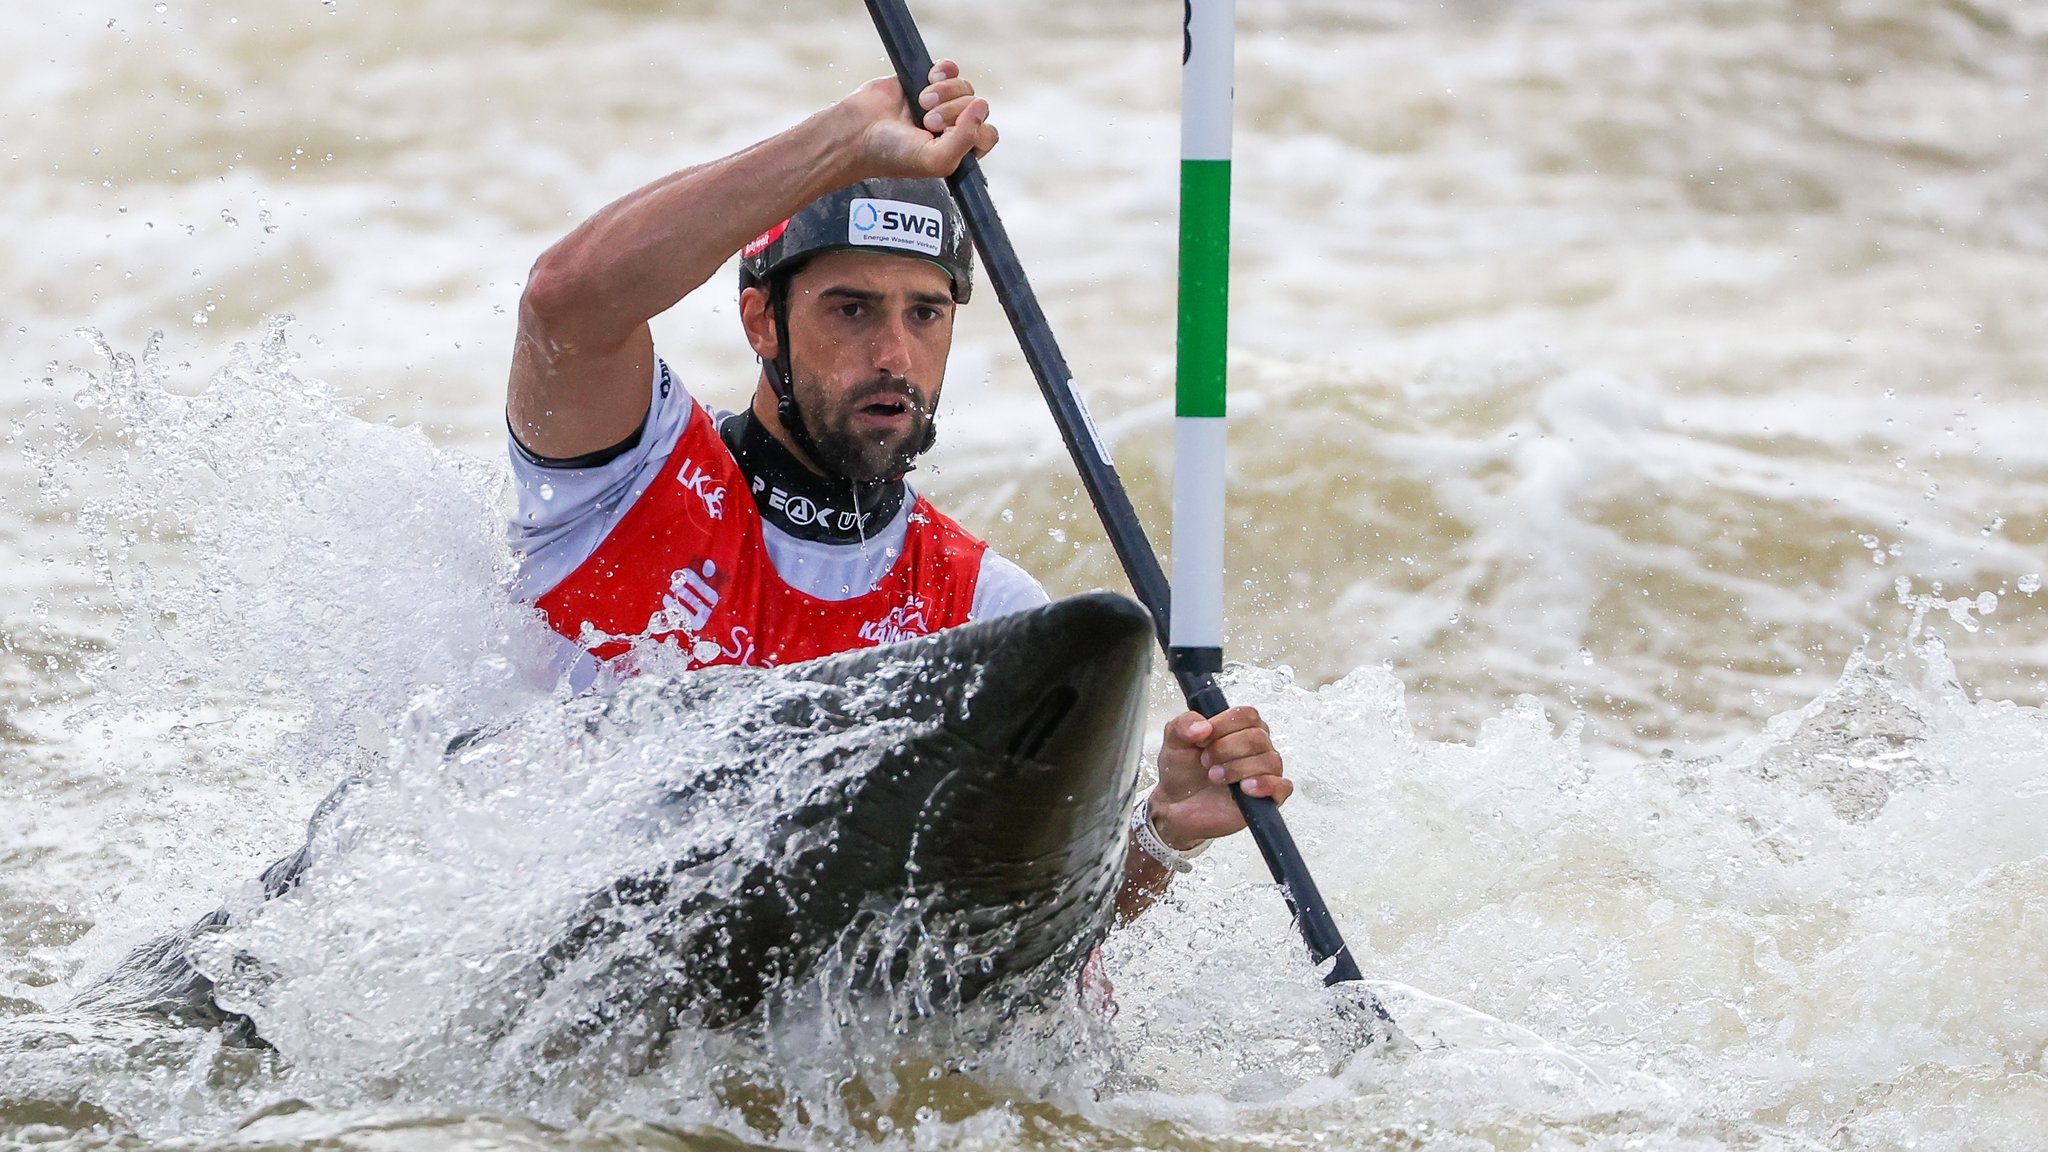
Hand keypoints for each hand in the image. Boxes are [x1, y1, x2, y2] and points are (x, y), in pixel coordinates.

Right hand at [839, 59, 998, 179]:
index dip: (973, 130)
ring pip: (964, 86)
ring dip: (944, 93)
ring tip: (920, 104)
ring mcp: (941, 103)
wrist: (857, 132)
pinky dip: (943, 72)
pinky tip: (927, 81)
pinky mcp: (926, 81)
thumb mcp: (936, 160)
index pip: (987, 134)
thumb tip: (982, 106)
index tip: (948, 134)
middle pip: (976, 107)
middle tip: (927, 122)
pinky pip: (950, 69)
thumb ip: (965, 138)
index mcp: (958, 150)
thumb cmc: (892, 154)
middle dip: (952, 112)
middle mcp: (952, 126)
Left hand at [1146, 707, 1290, 850]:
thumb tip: (1203, 726)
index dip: (1224, 725)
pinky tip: (1244, 788)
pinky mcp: (1268, 796)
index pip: (1247, 715)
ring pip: (1269, 760)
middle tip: (1205, 761)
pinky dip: (1265, 785)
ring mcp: (1264, 771)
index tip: (1203, 738)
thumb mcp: (1174, 741)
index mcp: (1238, 728)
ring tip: (1215, 777)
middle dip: (1226, 749)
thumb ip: (1184, 725)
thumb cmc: (1182, 771)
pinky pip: (1282, 786)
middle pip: (1257, 737)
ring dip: (1238, 768)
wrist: (1176, 804)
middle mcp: (1255, 747)